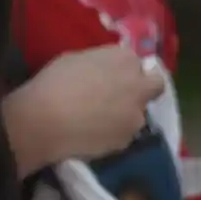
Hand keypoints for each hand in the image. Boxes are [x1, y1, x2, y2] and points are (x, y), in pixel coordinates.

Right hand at [3, 43, 165, 175]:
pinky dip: (114, 132)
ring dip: (126, 113)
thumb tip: (107, 72)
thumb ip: (100, 63)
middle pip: (156, 84)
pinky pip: (125, 133)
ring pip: (139, 112)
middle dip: (145, 87)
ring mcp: (137, 115)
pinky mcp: (129, 140)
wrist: (44, 121)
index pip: (136, 61)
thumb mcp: (75, 59)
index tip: (110, 74)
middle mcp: (138, 85)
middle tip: (122, 94)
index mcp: (123, 59)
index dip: (123, 68)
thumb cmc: (53, 82)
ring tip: (99, 119)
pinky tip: (93, 133)